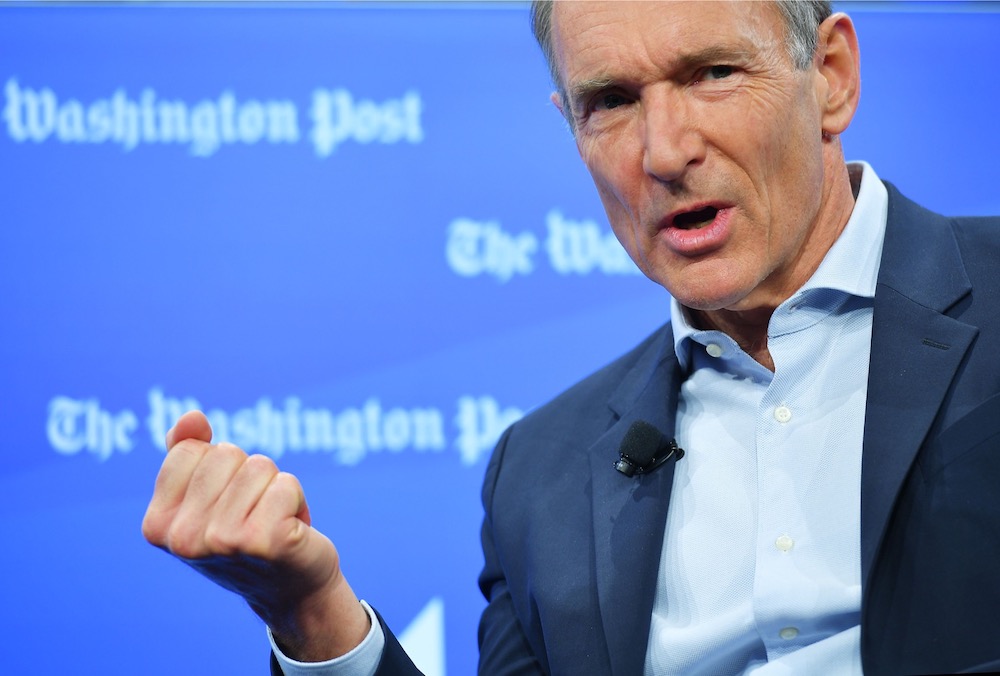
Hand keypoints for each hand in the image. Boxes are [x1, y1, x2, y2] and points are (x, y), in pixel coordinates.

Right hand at [142, 411, 369, 660]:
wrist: (290, 585)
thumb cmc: (246, 532)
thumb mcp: (208, 494)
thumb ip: (189, 452)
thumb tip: (192, 417)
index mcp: (158, 525)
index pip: (191, 450)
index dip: (219, 467)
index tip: (227, 502)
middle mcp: (183, 539)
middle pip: (226, 454)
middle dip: (250, 475)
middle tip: (254, 514)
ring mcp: (223, 543)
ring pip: (260, 466)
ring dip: (275, 488)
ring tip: (272, 521)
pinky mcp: (265, 543)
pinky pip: (286, 485)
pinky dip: (297, 500)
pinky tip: (291, 531)